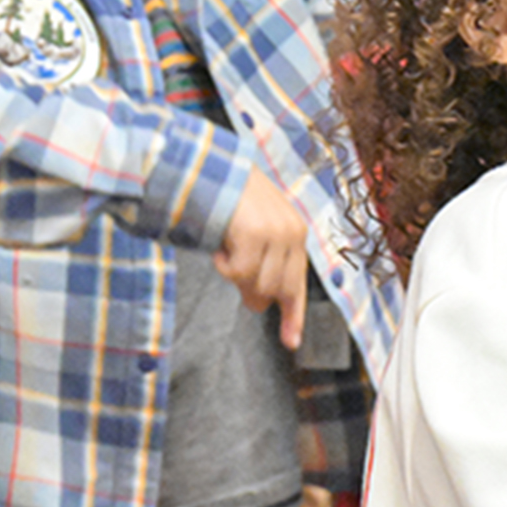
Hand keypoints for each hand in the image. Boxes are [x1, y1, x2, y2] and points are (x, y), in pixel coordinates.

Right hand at [216, 169, 309, 349]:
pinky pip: (238, 272)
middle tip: (233, 275)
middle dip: (253, 293)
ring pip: (258, 285)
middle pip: (276, 291)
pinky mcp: (255, 233)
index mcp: (295, 233)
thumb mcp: (254, 231)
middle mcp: (292, 233)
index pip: (297, 283)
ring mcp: (276, 233)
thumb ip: (263, 262)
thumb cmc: (228, 199)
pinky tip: (219, 246)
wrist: (209, 165)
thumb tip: (258, 301)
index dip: (293, 316)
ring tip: (226, 250)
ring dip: (236, 276)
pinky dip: (223, 265)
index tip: (291, 341)